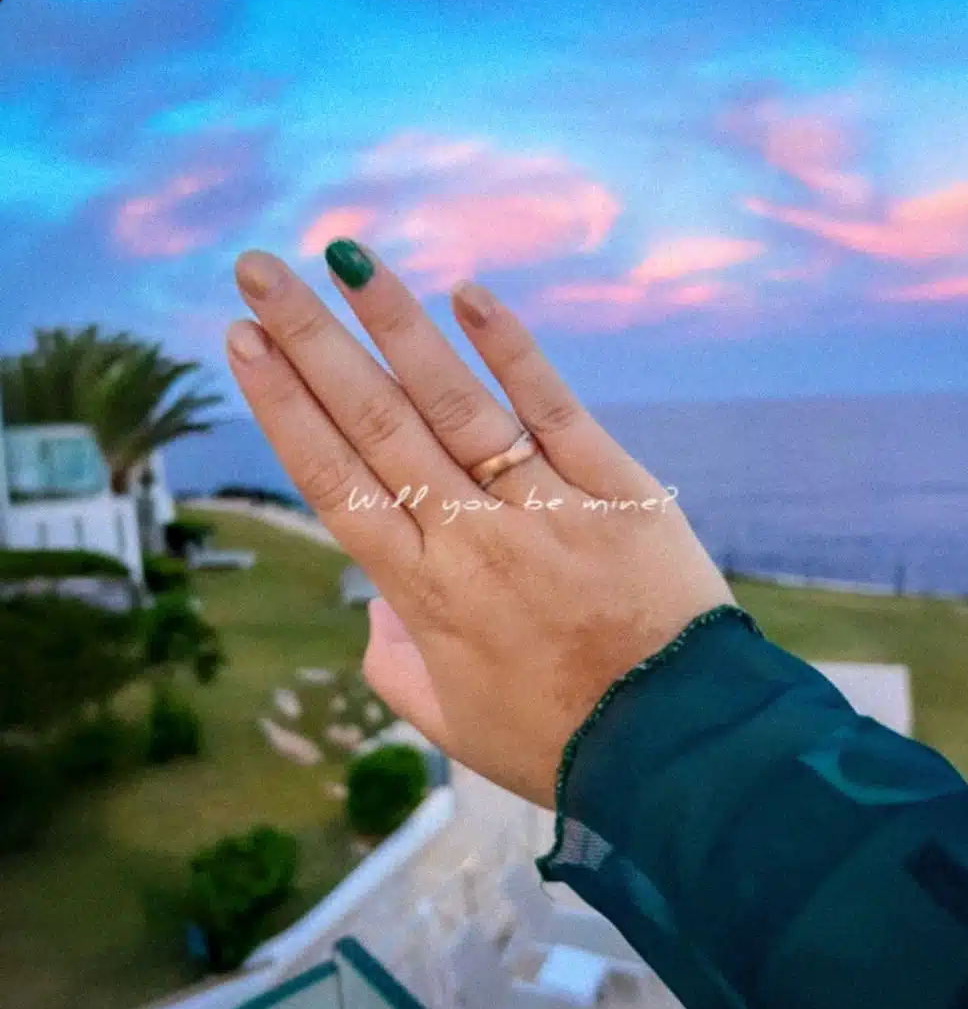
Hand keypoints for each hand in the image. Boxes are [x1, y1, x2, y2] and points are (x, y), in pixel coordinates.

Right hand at [226, 242, 734, 806]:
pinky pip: (554, 407)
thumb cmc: (562, 741)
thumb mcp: (454, 725)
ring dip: (395, 326)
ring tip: (346, 260)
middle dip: (310, 344)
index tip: (242, 347)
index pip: (334, 482)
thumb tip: (373, 606)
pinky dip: (510, 349)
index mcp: (425, 595)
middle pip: (375, 424)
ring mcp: (545, 505)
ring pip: (454, 402)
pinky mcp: (615, 487)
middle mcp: (472, 537)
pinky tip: (468, 294)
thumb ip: (395, 664)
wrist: (683, 749)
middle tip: (259, 275)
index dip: (283, 409)